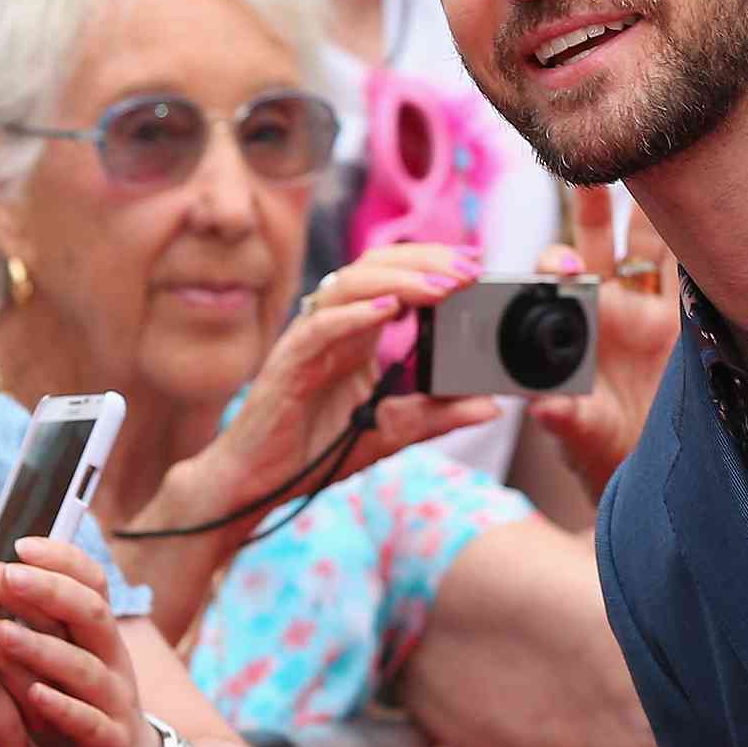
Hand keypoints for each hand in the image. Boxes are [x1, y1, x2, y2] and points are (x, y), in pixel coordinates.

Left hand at [0, 537, 161, 746]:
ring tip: (3, 636)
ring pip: (87, 665)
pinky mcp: (111, 741)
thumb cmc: (66, 707)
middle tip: (8, 577)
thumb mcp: (37, 660)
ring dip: (45, 649)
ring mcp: (115, 699)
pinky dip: (63, 707)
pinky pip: (90, 720)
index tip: (20, 545)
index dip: (62, 559)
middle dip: (51, 592)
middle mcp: (111, 657)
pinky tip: (34, 698)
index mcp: (94, 632)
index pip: (90, 580)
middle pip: (92, 611)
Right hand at [202, 244, 501, 525]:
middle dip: (426, 261)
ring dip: (399, 280)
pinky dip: (354, 314)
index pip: (395, 277)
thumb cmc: (314, 452)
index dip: (434, 263)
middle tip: (469, 269)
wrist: (257, 485)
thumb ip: (437, 415)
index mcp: (357, 334)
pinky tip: (388, 309)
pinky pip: (319, 326)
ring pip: (349, 284)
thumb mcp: (392, 432)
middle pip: (376, 267)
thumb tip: (490, 406)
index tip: (476, 266)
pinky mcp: (288, 363)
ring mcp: (309, 340)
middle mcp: (333, 327)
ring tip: (440, 287)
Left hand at [528, 188, 679, 501]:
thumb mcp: (583, 435)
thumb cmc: (603, 445)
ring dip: (654, 208)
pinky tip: (714, 210)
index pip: (558, 280)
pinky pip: (698, 273)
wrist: (652, 465)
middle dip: (593, 203)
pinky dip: (705, 245)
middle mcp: (613, 305)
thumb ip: (566, 418)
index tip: (559, 265)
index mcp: (577, 325)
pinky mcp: (692, 320)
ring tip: (660, 160)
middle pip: (601, 240)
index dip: (555, 264)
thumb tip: (545, 407)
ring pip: (653, 243)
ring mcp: (654, 307)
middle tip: (592, 165)